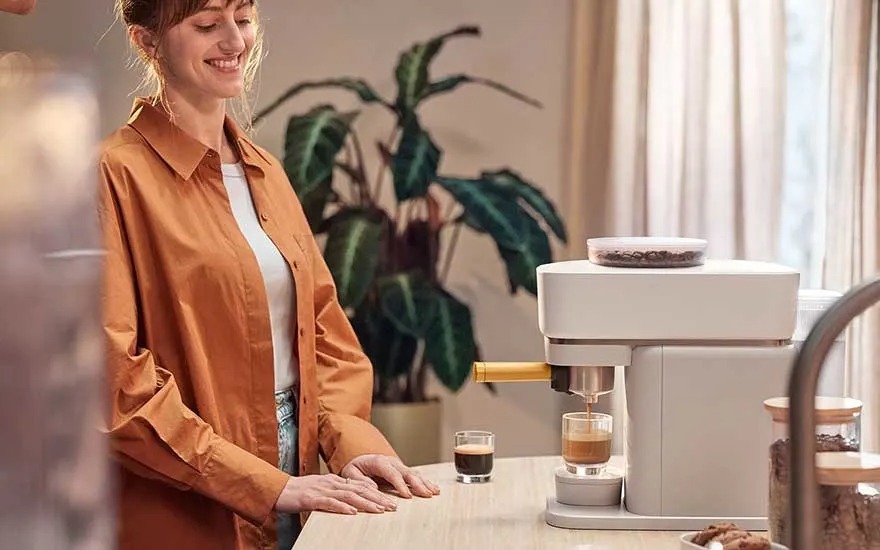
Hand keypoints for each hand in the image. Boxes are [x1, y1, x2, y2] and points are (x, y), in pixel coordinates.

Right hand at [273, 473, 396, 514]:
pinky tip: (353, 512)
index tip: (390, 502)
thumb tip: (352, 501)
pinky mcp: (312, 499)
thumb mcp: (322, 490)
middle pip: (359, 490)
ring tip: (379, 510)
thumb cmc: (300, 492)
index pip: (361, 486)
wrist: (279, 489)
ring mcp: (322, 490)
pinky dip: (342, 507)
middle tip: (392, 507)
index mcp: (335, 481)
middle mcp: (332, 483)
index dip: (377, 494)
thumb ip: (337, 493)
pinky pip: (330, 503)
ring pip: (348, 496)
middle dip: (377, 499)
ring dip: (365, 503)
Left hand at [341, 454, 440, 498]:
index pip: (392, 473)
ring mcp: (398, 466)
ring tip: (434, 492)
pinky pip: (415, 476)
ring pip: (414, 473)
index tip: (407, 496)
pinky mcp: (402, 471)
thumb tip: (372, 486)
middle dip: (418, 484)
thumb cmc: (355, 468)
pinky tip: (434, 488)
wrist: (359, 460)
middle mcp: (391, 462)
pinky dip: (425, 482)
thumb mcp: (350, 473)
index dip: (401, 485)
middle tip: (426, 494)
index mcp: (379, 461)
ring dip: (425, 483)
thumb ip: (359, 479)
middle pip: (407, 473)